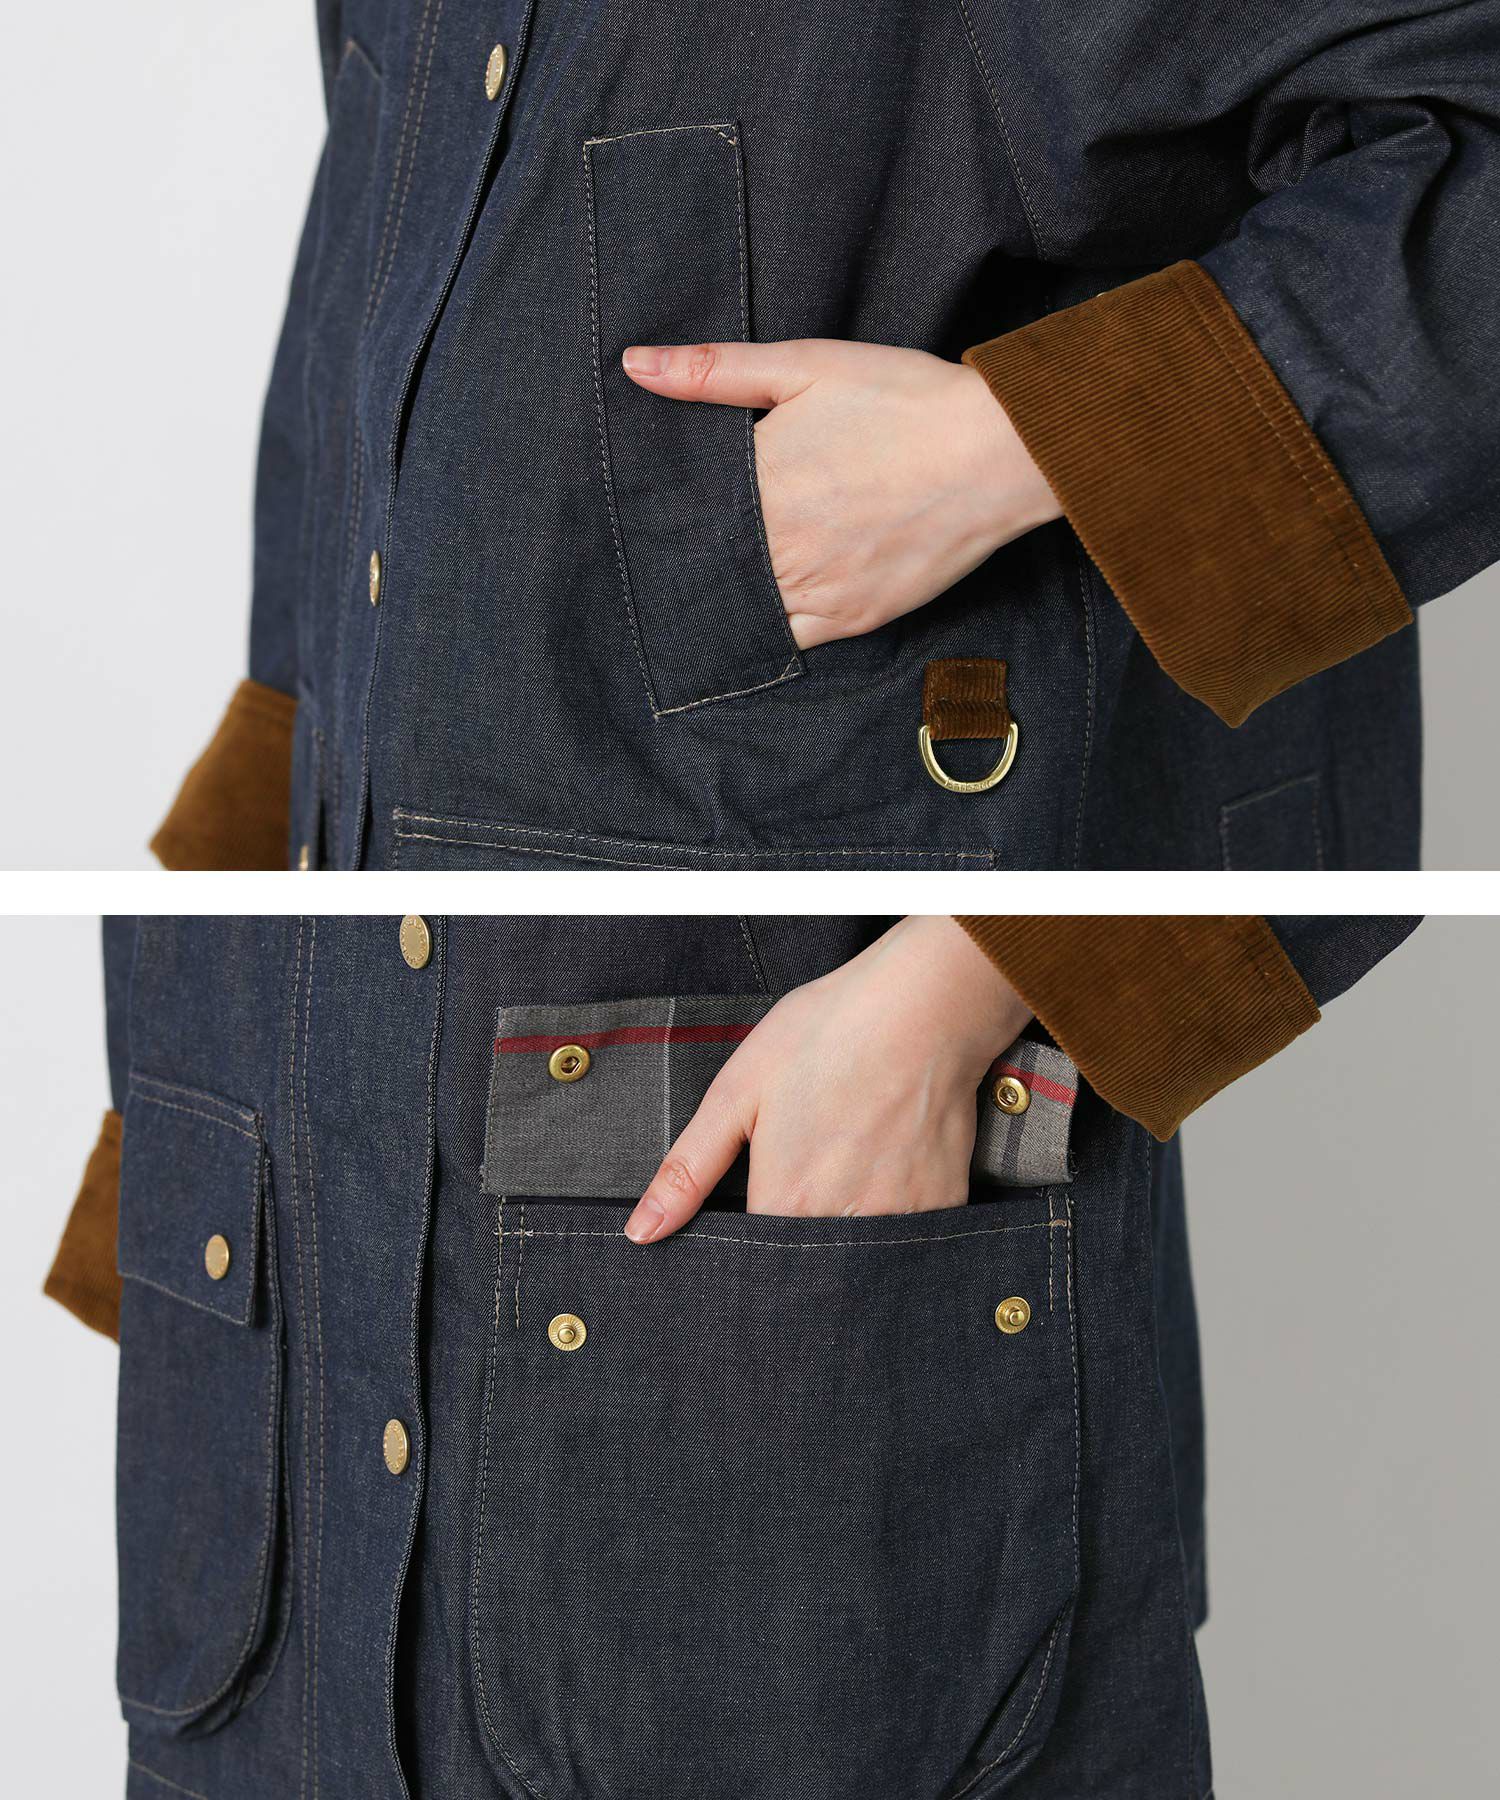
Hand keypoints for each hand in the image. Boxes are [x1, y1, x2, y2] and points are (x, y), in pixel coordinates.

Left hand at [621, 338, 1059, 647]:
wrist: (997, 451)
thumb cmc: (905, 400)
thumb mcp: (807, 364)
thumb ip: (713, 371)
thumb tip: (634, 365)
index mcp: (759, 481)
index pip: (686, 513)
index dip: (667, 516)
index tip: (651, 514)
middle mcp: (781, 545)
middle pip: (712, 564)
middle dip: (693, 557)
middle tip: (662, 558)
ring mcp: (818, 588)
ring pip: (745, 606)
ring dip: (726, 595)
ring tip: (712, 581)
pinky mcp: (854, 618)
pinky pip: (789, 640)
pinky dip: (768, 629)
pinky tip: (759, 612)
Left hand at [623, 918, 1034, 1242]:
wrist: (926, 1004)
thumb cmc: (828, 1034)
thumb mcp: (737, 1090)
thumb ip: (688, 1170)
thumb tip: (641, 1231)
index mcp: (785, 1201)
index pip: (751, 1264)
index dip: (742, 1252)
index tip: (749, 1218)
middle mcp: (842, 1225)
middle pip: (807, 1273)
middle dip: (793, 1257)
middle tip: (804, 1184)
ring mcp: (900, 1219)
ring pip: (859, 1262)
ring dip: (843, 1240)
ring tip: (846, 1174)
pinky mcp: (944, 1204)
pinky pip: (910, 1240)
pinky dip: (893, 1222)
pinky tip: (887, 1172)